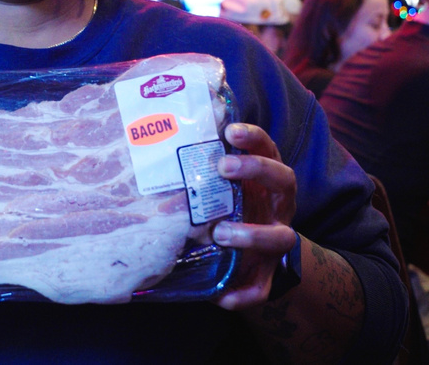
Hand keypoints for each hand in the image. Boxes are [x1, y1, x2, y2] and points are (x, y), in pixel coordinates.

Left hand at [211, 123, 297, 310]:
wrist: (249, 255)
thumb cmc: (223, 206)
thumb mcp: (217, 186)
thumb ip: (196, 168)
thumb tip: (145, 143)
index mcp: (265, 179)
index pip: (268, 149)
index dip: (253, 138)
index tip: (230, 130)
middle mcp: (277, 205)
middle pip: (283, 180)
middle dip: (255, 169)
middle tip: (223, 167)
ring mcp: (276, 238)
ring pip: (280, 237)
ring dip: (252, 233)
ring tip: (221, 234)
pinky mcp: (267, 275)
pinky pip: (261, 288)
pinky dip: (244, 294)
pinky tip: (222, 297)